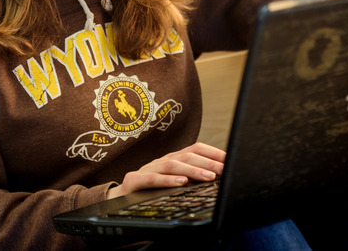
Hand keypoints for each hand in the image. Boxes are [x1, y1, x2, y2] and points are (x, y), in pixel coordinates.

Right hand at [106, 142, 224, 199]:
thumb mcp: (172, 184)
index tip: (230, 159)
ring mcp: (147, 169)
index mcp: (171, 159)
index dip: (213, 152)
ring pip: (172, 164)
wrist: (118, 199)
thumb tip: (218, 180)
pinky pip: (153, 179)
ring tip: (209, 176)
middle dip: (208, 162)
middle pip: (187, 155)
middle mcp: (161, 161)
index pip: (195, 148)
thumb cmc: (149, 192)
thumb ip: (191, 180)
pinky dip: (168, 180)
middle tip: (224, 169)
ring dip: (193, 170)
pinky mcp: (134, 181)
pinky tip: (182, 183)